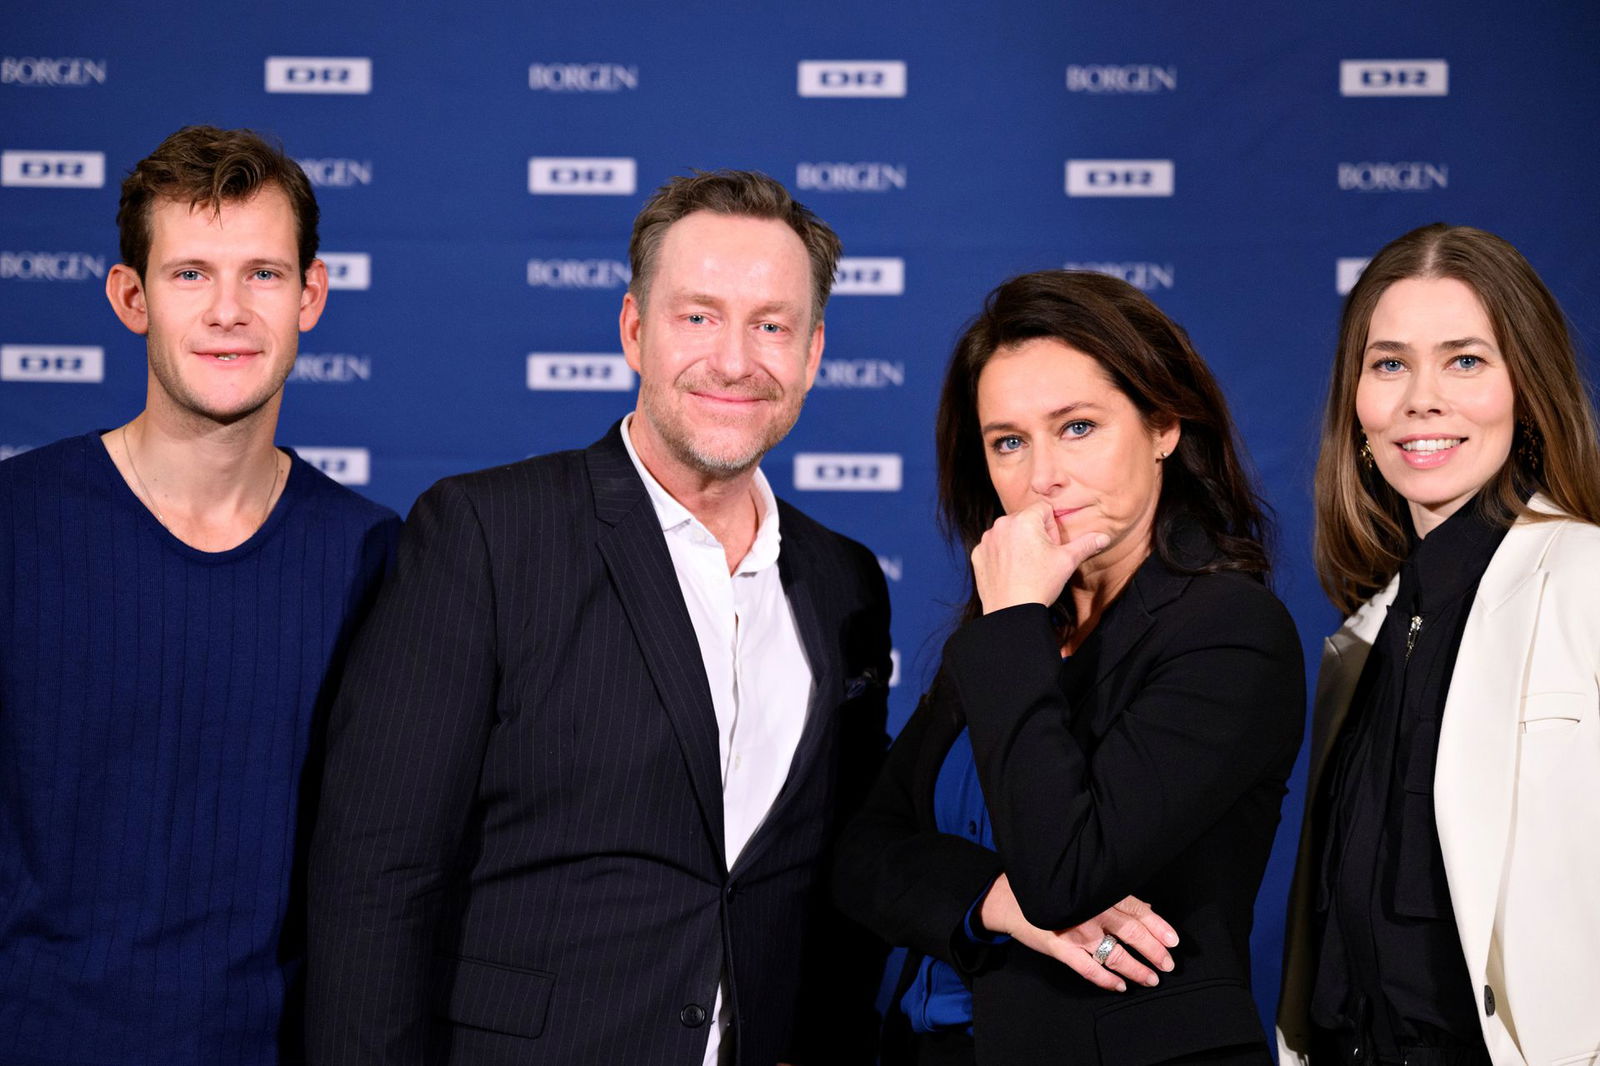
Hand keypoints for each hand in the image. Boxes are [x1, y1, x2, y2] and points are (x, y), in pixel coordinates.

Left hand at [971, 500, 1107, 613]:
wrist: (1011, 612)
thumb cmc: (1039, 584)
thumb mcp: (1067, 561)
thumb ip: (1086, 544)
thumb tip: (1103, 537)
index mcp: (1023, 520)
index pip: (1044, 510)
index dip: (1052, 528)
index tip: (1052, 547)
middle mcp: (1001, 525)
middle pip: (1026, 520)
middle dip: (1036, 534)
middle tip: (1041, 559)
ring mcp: (987, 540)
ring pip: (1009, 533)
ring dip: (1019, 543)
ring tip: (1026, 567)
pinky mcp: (978, 555)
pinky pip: (994, 547)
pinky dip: (1003, 555)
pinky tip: (1012, 572)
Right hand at [977, 874, 1177, 991]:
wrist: (1009, 898)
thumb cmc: (1050, 888)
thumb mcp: (1083, 884)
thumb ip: (1114, 895)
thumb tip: (1146, 905)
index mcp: (1099, 893)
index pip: (1137, 910)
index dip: (1158, 926)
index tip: (1173, 941)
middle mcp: (1091, 912)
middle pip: (1132, 933)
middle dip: (1153, 951)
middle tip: (1167, 964)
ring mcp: (1075, 932)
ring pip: (1115, 955)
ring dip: (1136, 969)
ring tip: (1151, 979)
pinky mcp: (1060, 948)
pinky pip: (1088, 969)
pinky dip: (1106, 979)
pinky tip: (1119, 986)